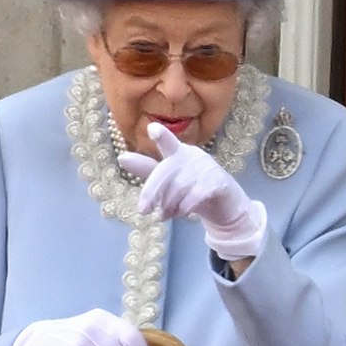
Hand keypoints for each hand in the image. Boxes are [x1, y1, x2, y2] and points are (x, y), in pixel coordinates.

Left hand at [118, 122, 266, 259]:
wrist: (224, 204)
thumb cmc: (192, 187)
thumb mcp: (168, 179)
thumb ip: (147, 169)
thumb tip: (122, 158)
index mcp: (179, 152)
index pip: (169, 142)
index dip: (162, 136)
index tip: (152, 129)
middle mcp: (194, 156)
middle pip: (166, 173)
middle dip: (152, 193)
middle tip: (143, 211)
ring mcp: (208, 168)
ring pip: (179, 187)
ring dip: (168, 205)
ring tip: (164, 216)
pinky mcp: (219, 182)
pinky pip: (196, 196)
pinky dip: (184, 208)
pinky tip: (180, 214)